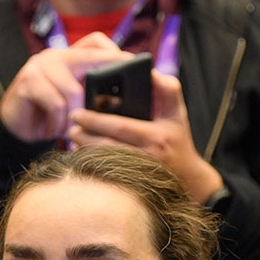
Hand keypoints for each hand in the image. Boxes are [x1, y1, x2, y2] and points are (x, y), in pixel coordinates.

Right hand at [0, 32, 132, 142]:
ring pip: (72, 90)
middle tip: (114, 105)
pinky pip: (55, 103)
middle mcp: (55, 55)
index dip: (115, 53)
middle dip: (107, 77)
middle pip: (89, 58)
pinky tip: (54, 131)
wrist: (15, 126)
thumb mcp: (74, 102)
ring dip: (76, 117)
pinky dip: (58, 123)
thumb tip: (123, 101)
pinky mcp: (27, 80)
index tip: (134, 64)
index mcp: (70, 57)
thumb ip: (91, 94)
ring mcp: (40, 65)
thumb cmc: (49, 115)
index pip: (96, 42)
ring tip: (71, 132)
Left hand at [67, 72, 223, 202]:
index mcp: (157, 137)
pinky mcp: (131, 187)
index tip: (78, 113)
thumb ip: (169, 90)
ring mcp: (139, 175)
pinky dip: (90, 164)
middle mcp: (148, 158)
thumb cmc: (178, 140)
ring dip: (84, 150)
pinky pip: (104, 174)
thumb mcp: (179, 113)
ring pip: (103, 162)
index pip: (119, 127)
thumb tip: (151, 72)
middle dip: (84, 135)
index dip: (95, 120)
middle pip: (106, 146)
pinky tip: (81, 154)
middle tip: (71, 126)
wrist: (189, 179)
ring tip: (73, 138)